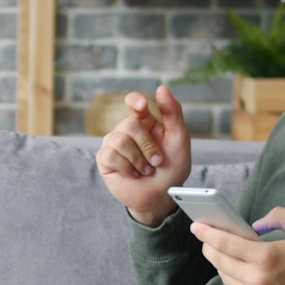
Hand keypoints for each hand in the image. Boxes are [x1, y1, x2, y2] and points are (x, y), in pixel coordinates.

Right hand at [95, 86, 192, 225]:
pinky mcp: (105, 160)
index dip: (135, 101)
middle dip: (146, 145)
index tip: (142, 105)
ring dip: (138, 159)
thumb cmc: (172, 168)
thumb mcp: (179, 138)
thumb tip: (162, 88)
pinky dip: (127, 167)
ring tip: (145, 170)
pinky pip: (110, 155)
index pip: (133, 102)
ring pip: (119, 139)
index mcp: (145, 122)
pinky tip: (133, 174)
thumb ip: (173, 112)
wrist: (161, 196)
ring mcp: (114, 145)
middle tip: (156, 161)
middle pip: (129, 124)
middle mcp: (127, 131)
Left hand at [190, 207, 284, 284]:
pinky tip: (235, 267)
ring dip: (219, 262)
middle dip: (209, 246)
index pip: (225, 243)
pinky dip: (233, 277)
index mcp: (266, 257)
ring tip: (218, 250)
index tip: (196, 226)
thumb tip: (255, 226)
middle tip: (205, 236)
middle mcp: (257, 279)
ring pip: (225, 276)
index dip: (207, 233)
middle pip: (219, 260)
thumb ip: (278, 216)